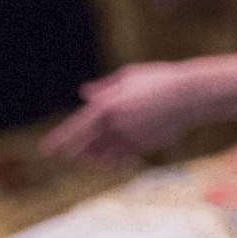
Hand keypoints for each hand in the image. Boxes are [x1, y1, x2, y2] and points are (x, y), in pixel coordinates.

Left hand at [42, 62, 205, 161]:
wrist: (190, 96)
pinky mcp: (143, 147)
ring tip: (88, 158)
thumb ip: (105, 88)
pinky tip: (111, 160)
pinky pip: (121, 158)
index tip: (46, 151)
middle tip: (67, 157)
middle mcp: (114, 125)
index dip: (59, 141)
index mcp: (106, 105)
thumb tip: (85, 93)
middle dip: (74, 153)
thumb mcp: (129, 77)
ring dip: (93, 158)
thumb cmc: (159, 80)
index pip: (75, 128)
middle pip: (85, 147)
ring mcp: (129, 138)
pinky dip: (113, 160)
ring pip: (103, 156)